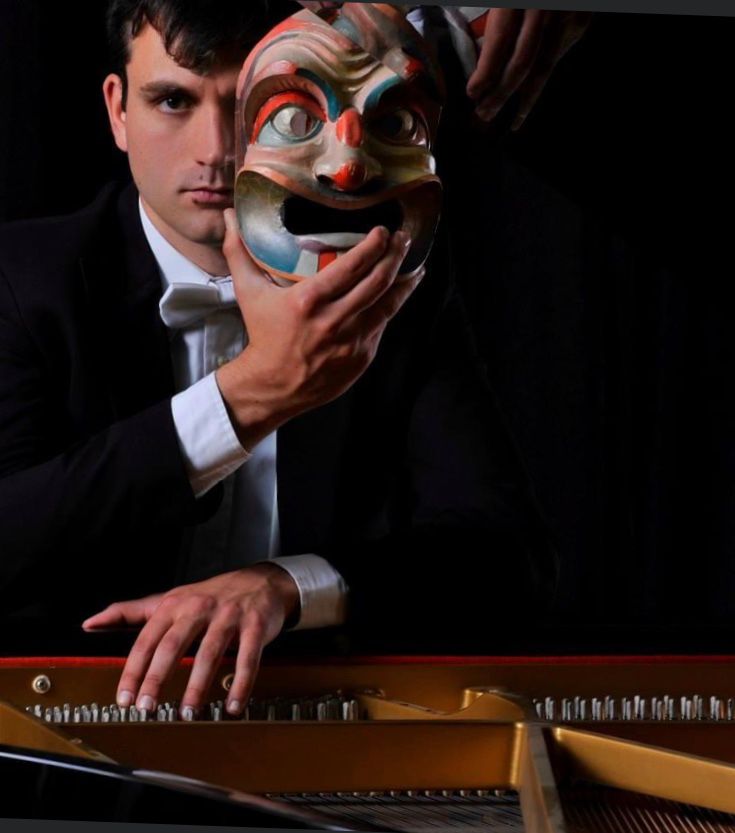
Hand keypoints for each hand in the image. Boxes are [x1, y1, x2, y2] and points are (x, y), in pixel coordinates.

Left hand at [81, 563, 298, 716]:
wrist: (262, 581)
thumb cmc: (212, 596)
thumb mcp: (171, 598)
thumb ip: (131, 612)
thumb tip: (89, 624)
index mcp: (175, 605)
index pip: (147, 639)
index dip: (134, 670)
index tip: (124, 698)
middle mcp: (199, 608)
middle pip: (173, 645)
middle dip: (157, 678)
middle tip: (146, 708)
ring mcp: (229, 616)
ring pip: (209, 652)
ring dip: (197, 685)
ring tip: (186, 712)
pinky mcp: (255, 626)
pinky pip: (247, 658)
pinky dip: (240, 683)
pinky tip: (232, 705)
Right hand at [216, 211, 423, 447]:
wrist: (273, 386)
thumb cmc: (263, 335)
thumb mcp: (248, 293)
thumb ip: (239, 252)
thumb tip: (226, 216)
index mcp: (309, 301)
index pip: (351, 266)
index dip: (374, 246)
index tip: (384, 231)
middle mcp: (334, 320)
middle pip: (377, 282)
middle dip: (396, 256)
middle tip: (404, 238)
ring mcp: (352, 341)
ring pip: (389, 305)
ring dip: (405, 282)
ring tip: (415, 264)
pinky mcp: (363, 357)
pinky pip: (382, 326)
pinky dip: (392, 307)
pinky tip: (399, 294)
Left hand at [466, 9, 591, 129]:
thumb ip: (498, 21)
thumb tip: (482, 66)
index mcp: (518, 0)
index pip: (501, 41)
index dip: (486, 71)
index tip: (472, 93)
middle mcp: (544, 10)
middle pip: (522, 61)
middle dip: (502, 93)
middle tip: (483, 114)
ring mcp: (566, 17)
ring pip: (543, 67)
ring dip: (524, 99)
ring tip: (509, 122)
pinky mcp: (580, 22)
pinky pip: (555, 58)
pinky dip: (539, 82)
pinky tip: (526, 101)